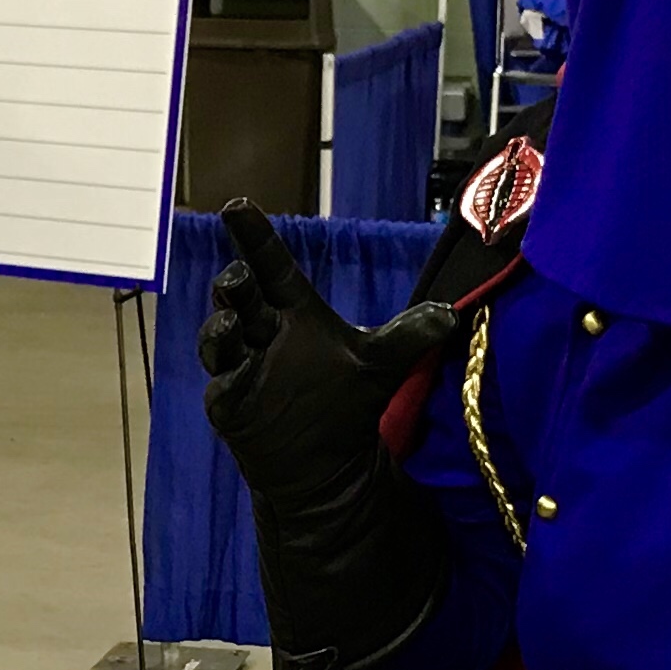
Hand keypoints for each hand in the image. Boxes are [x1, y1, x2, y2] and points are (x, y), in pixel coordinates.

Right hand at [200, 203, 459, 507]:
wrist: (324, 463)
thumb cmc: (345, 402)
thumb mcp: (381, 364)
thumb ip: (409, 336)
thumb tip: (450, 314)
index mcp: (293, 311)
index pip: (271, 265)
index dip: (254, 236)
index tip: (236, 206)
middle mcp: (263, 332)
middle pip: (239, 295)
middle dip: (234, 282)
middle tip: (239, 277)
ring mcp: (241, 367)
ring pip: (219, 337)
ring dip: (220, 328)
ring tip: (233, 321)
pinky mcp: (230, 405)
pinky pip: (220, 386)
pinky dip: (224, 378)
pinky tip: (231, 376)